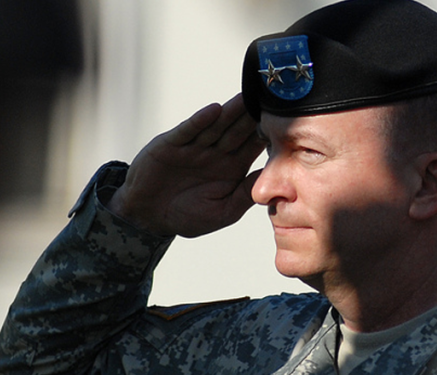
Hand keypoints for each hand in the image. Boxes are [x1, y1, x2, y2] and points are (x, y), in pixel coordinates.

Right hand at [108, 93, 265, 237]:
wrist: (148, 216)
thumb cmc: (186, 216)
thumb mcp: (223, 212)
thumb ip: (245, 194)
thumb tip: (271, 180)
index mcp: (232, 167)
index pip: (254, 145)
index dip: (270, 133)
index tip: (289, 120)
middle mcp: (215, 152)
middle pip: (238, 129)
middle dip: (254, 114)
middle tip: (272, 96)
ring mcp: (194, 146)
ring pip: (216, 125)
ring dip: (231, 111)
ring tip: (247, 96)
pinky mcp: (172, 145)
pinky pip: (188, 131)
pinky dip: (200, 121)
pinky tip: (214, 110)